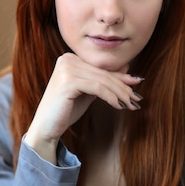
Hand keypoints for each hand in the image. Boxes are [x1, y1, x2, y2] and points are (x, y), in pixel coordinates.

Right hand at [24, 53, 142, 162]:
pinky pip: (97, 88)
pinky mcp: (67, 82)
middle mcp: (67, 59)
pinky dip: (111, 97)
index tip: (138, 84)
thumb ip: (103, 80)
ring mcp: (66, 69)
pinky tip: (119, 106)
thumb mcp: (88, 92)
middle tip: (137, 98)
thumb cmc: (66, 110)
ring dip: (121, 94)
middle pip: (103, 74)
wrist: (46, 127)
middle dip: (123, 87)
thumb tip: (127, 69)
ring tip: (132, 105)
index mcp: (70, 58)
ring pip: (103, 81)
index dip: (121, 77)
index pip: (101, 68)